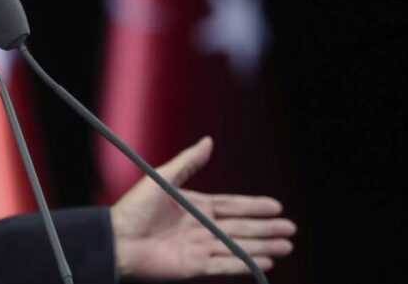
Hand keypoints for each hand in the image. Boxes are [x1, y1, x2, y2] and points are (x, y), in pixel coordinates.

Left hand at [110, 137, 295, 278]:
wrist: (117, 239)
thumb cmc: (135, 208)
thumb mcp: (163, 178)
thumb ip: (188, 161)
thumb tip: (209, 140)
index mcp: (195, 206)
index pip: (232, 206)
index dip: (254, 206)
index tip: (277, 206)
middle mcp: (200, 227)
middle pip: (241, 228)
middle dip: (266, 228)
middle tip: (290, 229)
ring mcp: (198, 248)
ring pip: (237, 247)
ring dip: (262, 246)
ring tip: (286, 246)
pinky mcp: (193, 267)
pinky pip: (224, 265)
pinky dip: (244, 264)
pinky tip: (264, 262)